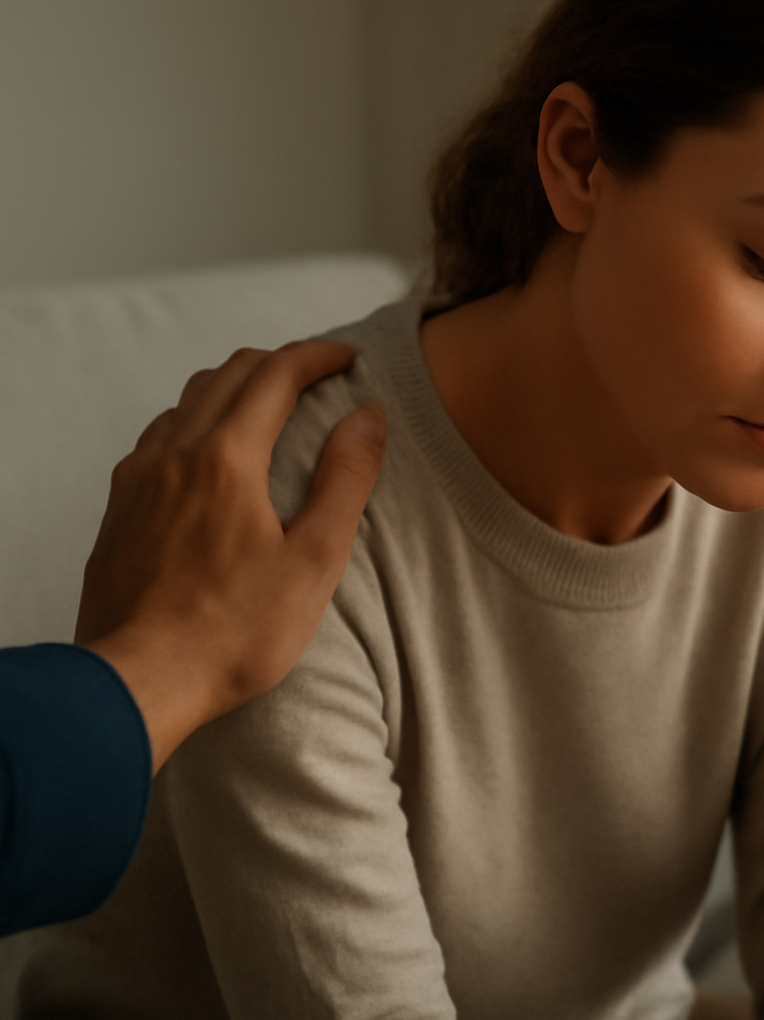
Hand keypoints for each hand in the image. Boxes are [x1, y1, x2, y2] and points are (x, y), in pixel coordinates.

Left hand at [75, 341, 385, 770]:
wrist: (137, 682)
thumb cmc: (232, 633)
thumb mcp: (313, 560)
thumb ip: (344, 481)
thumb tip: (369, 418)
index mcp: (226, 459)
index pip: (275, 375)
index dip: (317, 357)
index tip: (348, 359)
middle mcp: (174, 454)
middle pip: (227, 375)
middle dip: (278, 363)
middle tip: (318, 377)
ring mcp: (138, 479)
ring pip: (187, 401)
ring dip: (234, 388)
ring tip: (270, 409)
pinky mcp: (119, 509)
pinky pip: (159, 437)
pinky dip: (197, 421)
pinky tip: (211, 456)